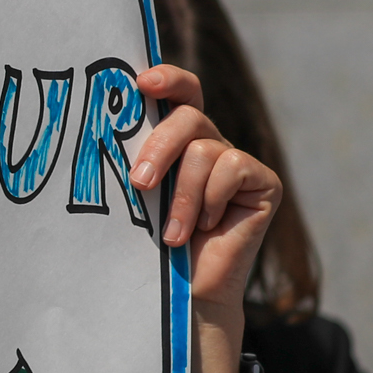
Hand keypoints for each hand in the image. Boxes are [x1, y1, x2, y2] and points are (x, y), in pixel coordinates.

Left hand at [125, 65, 283, 345]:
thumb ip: (139, 159)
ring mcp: (239, 161)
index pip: (181, 93)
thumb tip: (109, 122)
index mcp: (181, 140)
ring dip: (182, 197)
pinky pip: (231, 168)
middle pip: (188, 116)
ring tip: (174, 233)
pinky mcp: (263, 182)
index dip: (168, 79)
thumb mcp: (141, 195)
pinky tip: (208, 228)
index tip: (141, 83)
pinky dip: (210, 201)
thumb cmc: (153, 244)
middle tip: (139, 184)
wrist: (185, 293)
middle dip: (159, 147)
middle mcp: (212, 143)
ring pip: (203, 149)